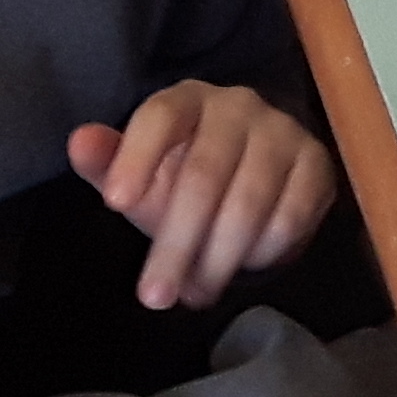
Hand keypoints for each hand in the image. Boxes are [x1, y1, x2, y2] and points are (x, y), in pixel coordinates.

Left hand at [69, 80, 337, 307]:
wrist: (254, 168)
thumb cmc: (182, 172)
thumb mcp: (139, 170)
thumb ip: (107, 160)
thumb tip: (79, 141)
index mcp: (186, 99)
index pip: (161, 117)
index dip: (138, 157)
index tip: (115, 206)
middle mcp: (238, 106)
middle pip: (205, 175)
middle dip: (177, 243)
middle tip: (154, 297)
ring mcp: (282, 132)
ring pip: (249, 201)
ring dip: (219, 259)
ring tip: (196, 294)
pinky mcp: (317, 163)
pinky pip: (291, 214)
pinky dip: (264, 251)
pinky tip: (245, 267)